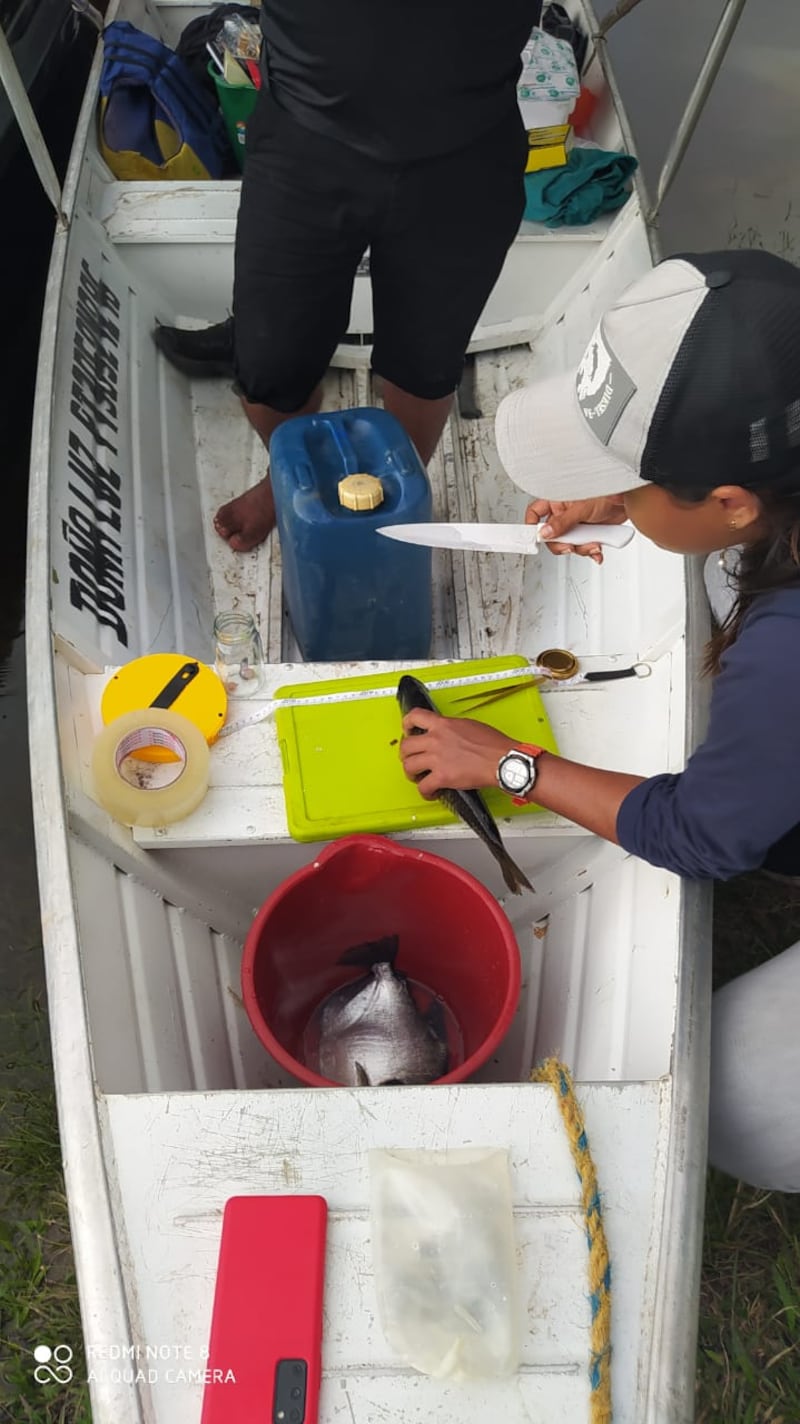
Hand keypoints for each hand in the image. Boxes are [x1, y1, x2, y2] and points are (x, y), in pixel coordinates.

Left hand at [399, 710, 515, 796]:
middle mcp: (436, 740)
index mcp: (443, 725)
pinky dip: (425, 792)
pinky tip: (431, 792)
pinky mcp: (442, 777)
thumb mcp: (469, 725)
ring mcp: (437, 759)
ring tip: (418, 777)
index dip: (406, 725)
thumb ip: (452, 728)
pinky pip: (423, 787)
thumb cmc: (493, 745)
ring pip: (409, 766)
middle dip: (406, 755)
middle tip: (411, 759)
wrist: (502, 760)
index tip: (408, 731)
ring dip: (411, 774)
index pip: (414, 717)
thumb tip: (447, 734)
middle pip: (406, 746)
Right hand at [525, 496, 626, 563]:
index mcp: (556, 502)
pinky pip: (583, 546)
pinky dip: (591, 551)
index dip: (532, 526)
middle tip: (570, 546)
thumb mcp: (580, 509)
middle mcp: (564, 514)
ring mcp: (576, 524)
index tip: (536, 538)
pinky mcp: (588, 532)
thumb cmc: (606, 491)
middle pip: (552, 536)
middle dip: (563, 544)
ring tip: (593, 544)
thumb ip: (562, 523)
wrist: (628, 500)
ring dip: (581, 548)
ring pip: (569, 543)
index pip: (535, 514)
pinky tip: (597, 550)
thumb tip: (545, 533)